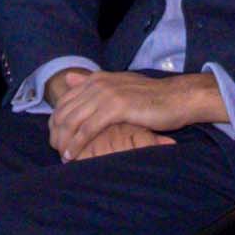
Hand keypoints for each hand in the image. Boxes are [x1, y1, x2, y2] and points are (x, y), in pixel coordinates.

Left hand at [43, 68, 220, 162]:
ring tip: (62, 156)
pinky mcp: (116, 107)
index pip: (65, 100)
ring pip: (73, 120)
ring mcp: (106, 94)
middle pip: (64, 111)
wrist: (178, 98)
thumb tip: (70, 78)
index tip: (56, 139)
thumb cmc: (152, 97)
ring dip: (64, 141)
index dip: (56, 122)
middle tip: (56, 151)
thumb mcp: (120, 85)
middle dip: (57, 134)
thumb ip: (93, 82)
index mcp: (97, 79)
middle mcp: (98, 83)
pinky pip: (87, 128)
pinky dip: (77, 143)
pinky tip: (73, 155)